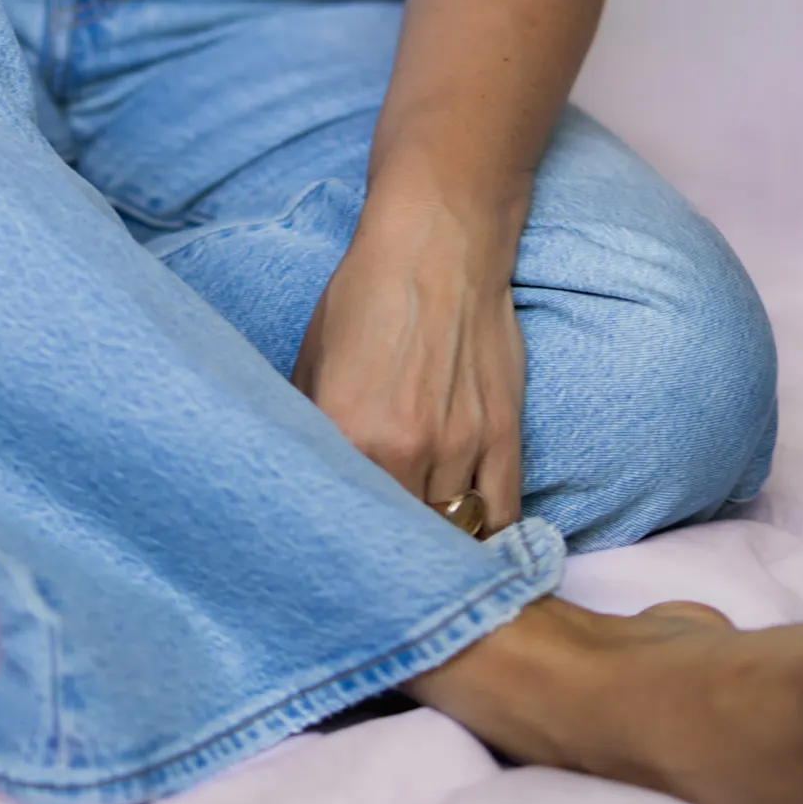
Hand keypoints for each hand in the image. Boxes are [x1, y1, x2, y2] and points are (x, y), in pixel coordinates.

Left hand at [292, 194, 527, 531]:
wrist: (438, 240)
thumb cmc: (368, 292)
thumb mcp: (311, 354)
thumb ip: (305, 423)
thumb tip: (300, 474)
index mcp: (345, 430)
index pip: (340, 519)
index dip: (338, 542)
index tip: (335, 556)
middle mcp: (402, 449)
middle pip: (397, 538)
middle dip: (386, 554)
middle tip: (377, 562)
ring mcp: (459, 446)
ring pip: (450, 534)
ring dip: (435, 548)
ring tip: (421, 559)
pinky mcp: (503, 436)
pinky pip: (501, 515)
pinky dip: (487, 537)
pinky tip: (471, 543)